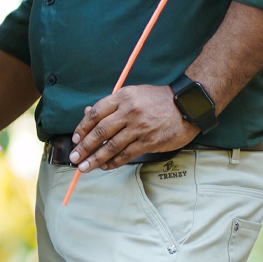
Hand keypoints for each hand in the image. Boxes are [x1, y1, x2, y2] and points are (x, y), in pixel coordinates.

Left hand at [68, 83, 200, 171]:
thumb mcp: (133, 94)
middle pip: (100, 131)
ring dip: (96, 158)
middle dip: (84, 147)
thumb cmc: (157, 100)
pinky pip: (127, 154)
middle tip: (74, 157)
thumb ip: (111, 105)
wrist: (187, 105)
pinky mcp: (150, 141)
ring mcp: (140, 127)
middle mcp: (129, 112)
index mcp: (122, 97)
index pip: (95, 114)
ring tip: (85, 167)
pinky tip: (106, 166)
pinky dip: (114, 162)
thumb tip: (87, 114)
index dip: (82, 127)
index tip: (75, 139)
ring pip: (112, 145)